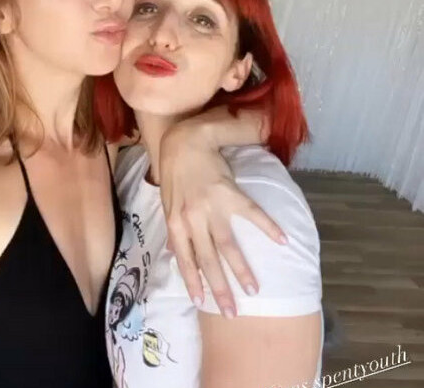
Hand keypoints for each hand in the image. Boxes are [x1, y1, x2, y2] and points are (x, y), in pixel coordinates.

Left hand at [159, 123, 286, 315]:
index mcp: (176, 222)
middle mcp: (193, 219)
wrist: (185, 141)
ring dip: (241, 269)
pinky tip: (283, 240)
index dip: (194, 282)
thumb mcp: (168, 202)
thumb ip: (176, 228)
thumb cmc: (175, 172)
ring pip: (228, 245)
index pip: (186, 259)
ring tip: (254, 288)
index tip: (204, 304)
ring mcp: (212, 207)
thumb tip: (175, 254)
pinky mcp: (230, 193)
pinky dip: (268, 227)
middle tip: (232, 311)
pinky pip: (252, 214)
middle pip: (208, 260)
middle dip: (220, 287)